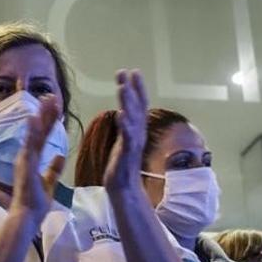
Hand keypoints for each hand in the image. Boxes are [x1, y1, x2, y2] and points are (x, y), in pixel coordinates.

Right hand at [8, 96, 64, 227]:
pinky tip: (35, 117)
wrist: (27, 217)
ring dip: (40, 116)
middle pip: (39, 130)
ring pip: (34, 133)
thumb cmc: (35, 203)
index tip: (56, 107)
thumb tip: (60, 155)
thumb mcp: (49, 183)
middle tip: (52, 96)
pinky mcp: (24, 164)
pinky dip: (32, 131)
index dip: (49, 121)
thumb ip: (53, 169)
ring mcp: (24, 159)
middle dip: (46, 113)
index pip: (43, 136)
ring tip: (47, 99)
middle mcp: (26, 156)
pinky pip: (29, 144)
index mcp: (32, 159)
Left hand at [103, 69, 147, 192]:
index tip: (132, 71)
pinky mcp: (126, 155)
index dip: (137, 88)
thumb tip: (125, 113)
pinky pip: (127, 138)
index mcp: (136, 130)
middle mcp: (138, 134)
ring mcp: (133, 144)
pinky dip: (126, 126)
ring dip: (128, 102)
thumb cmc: (121, 167)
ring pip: (132, 119)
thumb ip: (126, 127)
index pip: (139, 105)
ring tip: (123, 87)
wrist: (124, 189)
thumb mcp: (124, 142)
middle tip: (126, 71)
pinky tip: (121, 115)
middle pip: (137, 107)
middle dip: (132, 89)